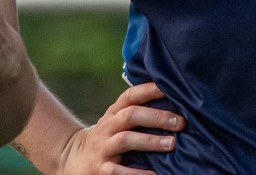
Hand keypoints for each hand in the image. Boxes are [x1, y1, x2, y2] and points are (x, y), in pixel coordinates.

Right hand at [60, 82, 184, 174]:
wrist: (74, 158)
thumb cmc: (108, 138)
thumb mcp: (116, 121)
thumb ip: (137, 112)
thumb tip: (173, 104)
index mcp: (113, 113)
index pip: (130, 96)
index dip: (149, 90)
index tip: (170, 89)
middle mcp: (107, 127)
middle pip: (131, 115)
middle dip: (156, 117)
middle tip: (180, 122)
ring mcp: (103, 147)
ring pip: (126, 140)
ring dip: (150, 140)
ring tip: (172, 144)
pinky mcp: (101, 168)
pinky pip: (118, 171)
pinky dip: (137, 173)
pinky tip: (154, 174)